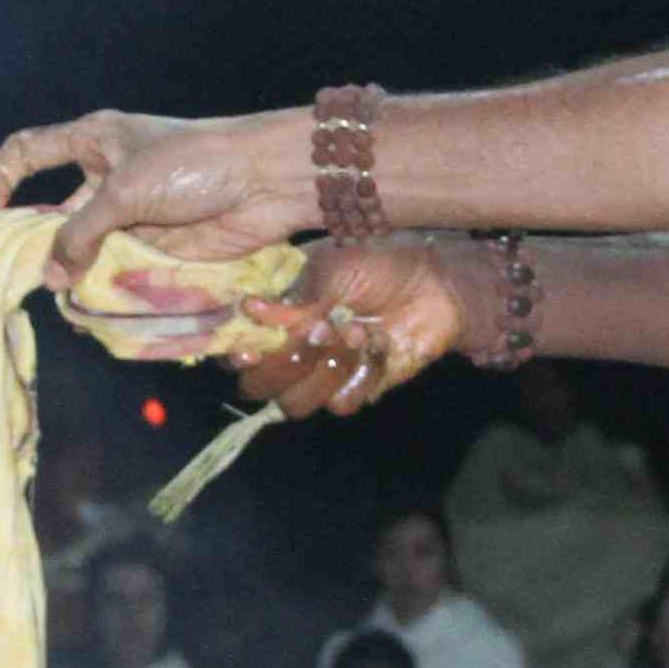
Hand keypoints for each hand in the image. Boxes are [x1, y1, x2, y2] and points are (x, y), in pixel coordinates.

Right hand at [0, 107, 312, 267]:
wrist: (264, 182)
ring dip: (71, 271)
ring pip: (83, 247)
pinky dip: (102, 287)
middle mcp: (105, 177)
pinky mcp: (153, 246)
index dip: (0, 178)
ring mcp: (129, 215)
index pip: (28, 151)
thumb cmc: (194, 164)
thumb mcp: (124, 191)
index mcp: (93, 142)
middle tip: (22, 275)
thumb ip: (81, 231)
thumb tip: (53, 275)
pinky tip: (91, 305)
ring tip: (60, 295)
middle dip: (37, 243)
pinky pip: (115, 271)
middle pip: (53, 211)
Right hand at [237, 237, 480, 419]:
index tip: (251, 346)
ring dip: (326, 368)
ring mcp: (322, 374)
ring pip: (296, 404)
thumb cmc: (376, 263)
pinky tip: (378, 345)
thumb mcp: (328, 270)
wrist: (433, 281)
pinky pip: (341, 403)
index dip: (239, 353)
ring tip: (357, 333)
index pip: (236, 350)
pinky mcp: (357, 388)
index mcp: (275, 318)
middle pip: (258, 389)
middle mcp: (291, 351)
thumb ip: (290, 299)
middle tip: (318, 331)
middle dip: (284, 364)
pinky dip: (362, 374)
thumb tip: (248, 310)